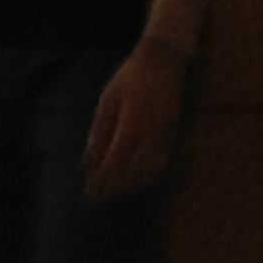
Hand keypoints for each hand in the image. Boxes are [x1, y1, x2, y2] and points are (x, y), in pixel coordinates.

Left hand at [83, 43, 187, 199]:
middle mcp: (152, 131)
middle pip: (134, 169)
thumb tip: (89, 158)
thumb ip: (100, 130)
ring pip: (150, 170)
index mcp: (132, 120)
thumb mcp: (108, 99)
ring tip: (113, 194)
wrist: (163, 63)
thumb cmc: (129, 78)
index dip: (104, 177)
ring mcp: (166, 134)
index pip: (117, 158)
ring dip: (132, 185)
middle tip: (98, 199)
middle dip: (116, 187)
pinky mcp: (172, 135)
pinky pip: (161, 162)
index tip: (91, 189)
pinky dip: (147, 176)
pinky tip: (135, 182)